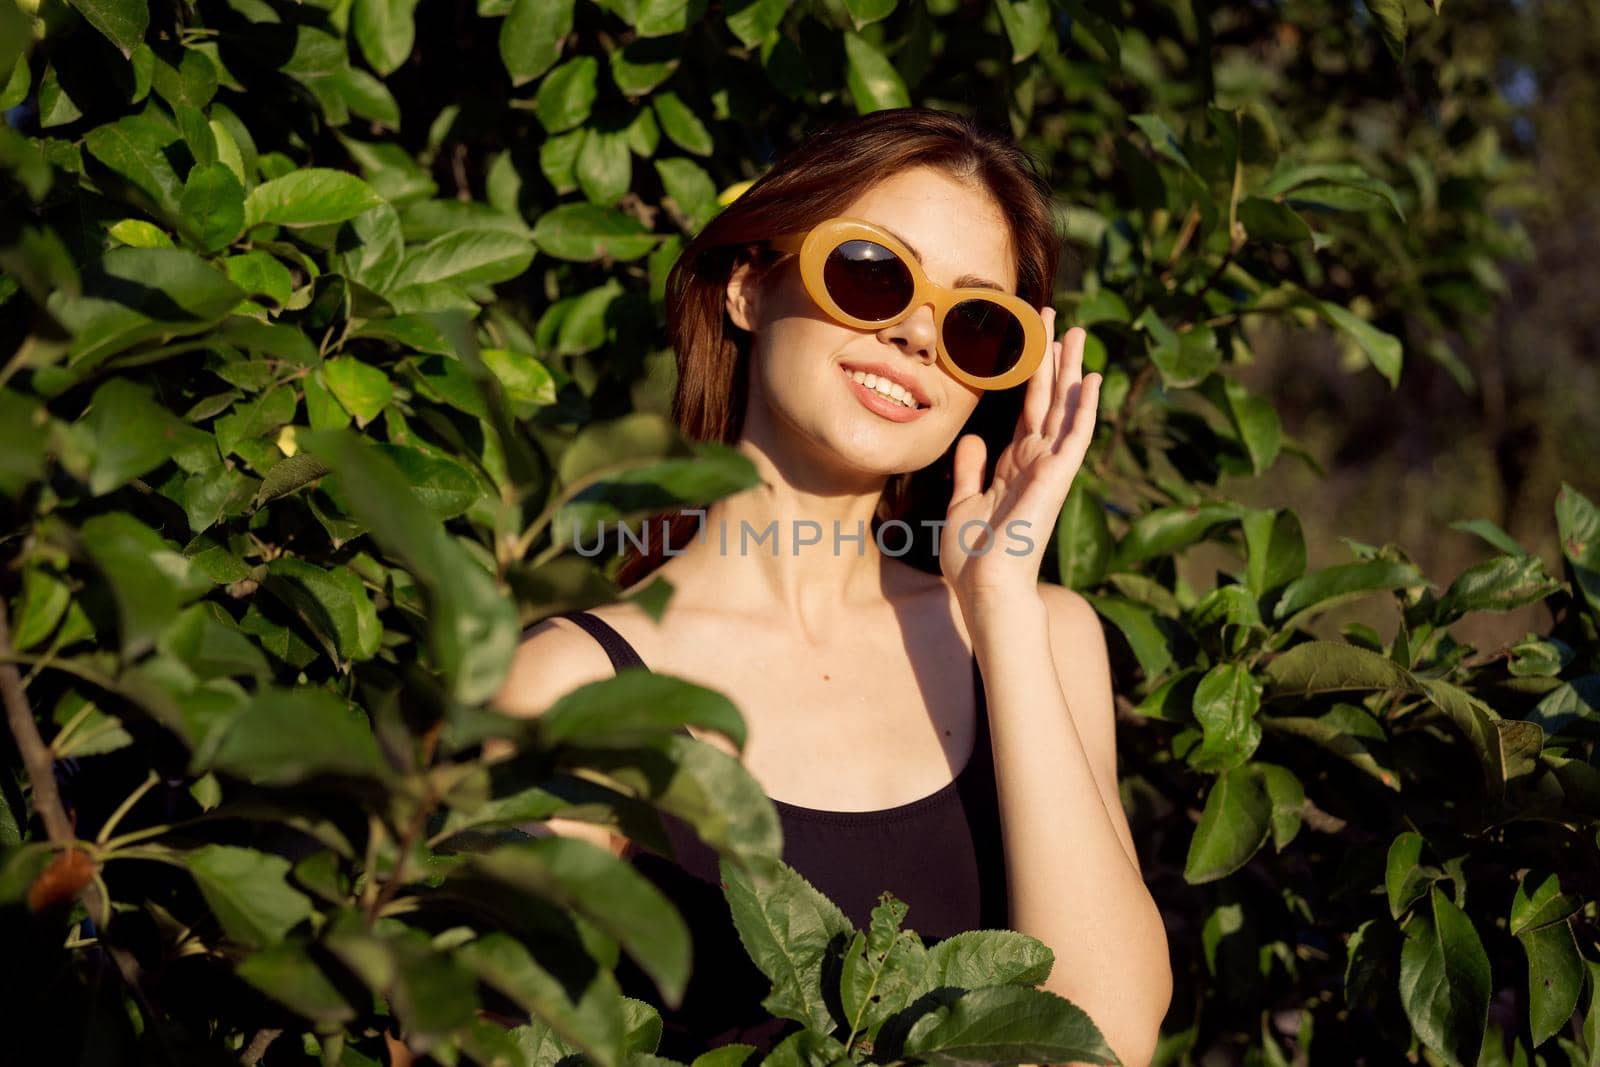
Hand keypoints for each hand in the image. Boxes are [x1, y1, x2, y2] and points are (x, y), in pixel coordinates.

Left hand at [939, 307, 1101, 606]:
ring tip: (1077, 332)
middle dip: (1050, 358)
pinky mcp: (1056, 478)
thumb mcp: (962, 503)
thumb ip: (969, 469)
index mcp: (1012, 467)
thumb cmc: (973, 557)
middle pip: (1046, 399)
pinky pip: (1075, 437)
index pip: (1024, 410)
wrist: (984, 587)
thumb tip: (972, 438)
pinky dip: (1084, 408)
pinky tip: (1092, 379)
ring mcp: (1049, 469)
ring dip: (1070, 370)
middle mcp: (1034, 462)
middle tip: (1056, 317)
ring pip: (1064, 408)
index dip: (1028, 375)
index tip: (1030, 341)